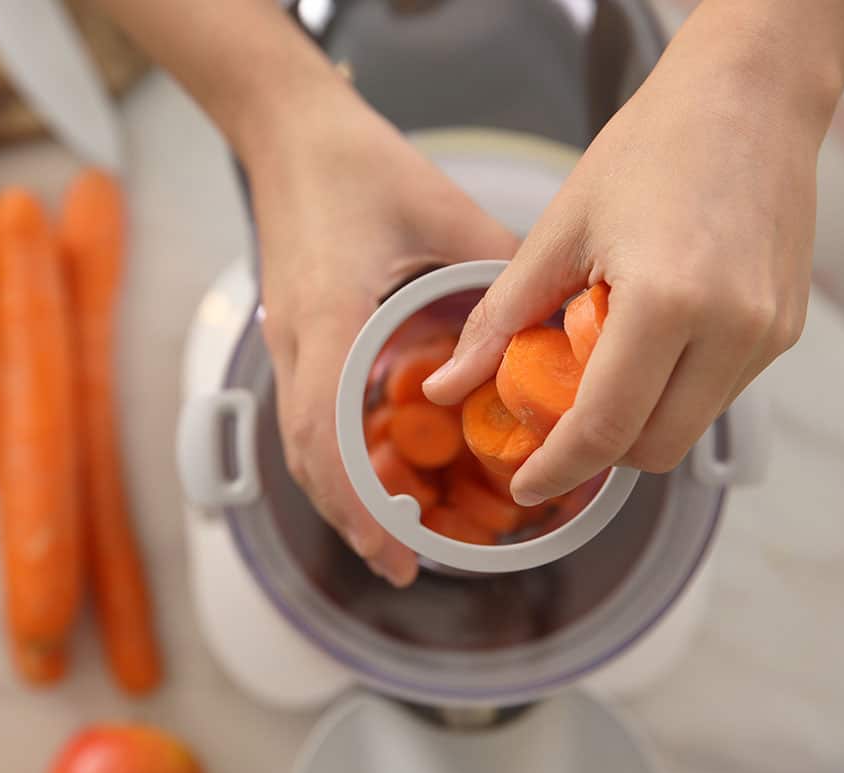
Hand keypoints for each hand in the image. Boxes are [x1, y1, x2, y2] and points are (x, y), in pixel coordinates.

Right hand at [245, 93, 517, 585]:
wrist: (287, 133)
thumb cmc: (354, 163)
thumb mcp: (441, 210)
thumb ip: (500, 270)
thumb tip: (556, 324)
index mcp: (329, 317)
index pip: (327, 432)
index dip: (359, 502)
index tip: (398, 552)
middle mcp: (297, 342)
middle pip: (306, 457)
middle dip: (349, 520)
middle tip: (401, 568)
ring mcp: (287, 342)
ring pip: (301, 443)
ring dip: (339, 496)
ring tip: (389, 538)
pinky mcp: (293, 334)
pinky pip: (306, 414)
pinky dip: (335, 458)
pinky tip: (374, 470)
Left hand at [423, 28, 824, 505]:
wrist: (748, 97)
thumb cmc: (651, 148)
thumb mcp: (557, 234)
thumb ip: (499, 322)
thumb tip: (445, 386)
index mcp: (667, 302)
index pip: (606, 427)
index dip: (558, 467)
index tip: (526, 482)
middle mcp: (731, 329)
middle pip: (654, 449)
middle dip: (598, 448)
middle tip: (554, 412)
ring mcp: (766, 333)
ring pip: (690, 428)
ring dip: (637, 419)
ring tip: (601, 358)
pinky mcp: (783, 328)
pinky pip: (718, 393)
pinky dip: (672, 390)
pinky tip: (645, 339)